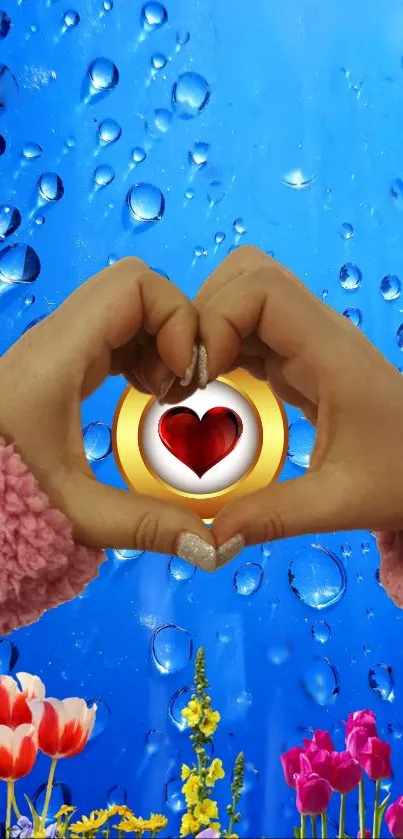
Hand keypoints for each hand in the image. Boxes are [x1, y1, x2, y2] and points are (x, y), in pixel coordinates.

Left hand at [0, 258, 215, 568]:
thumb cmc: (1, 493)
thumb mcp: (78, 512)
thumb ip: (147, 526)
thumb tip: (209, 544)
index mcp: (60, 355)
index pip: (135, 285)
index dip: (177, 317)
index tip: (185, 375)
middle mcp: (58, 337)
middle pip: (136, 287)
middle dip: (175, 326)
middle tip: (182, 383)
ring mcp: (60, 346)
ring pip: (127, 306)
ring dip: (161, 339)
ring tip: (166, 391)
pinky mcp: (64, 361)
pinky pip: (116, 331)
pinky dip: (144, 350)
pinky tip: (148, 391)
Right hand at [196, 246, 402, 562]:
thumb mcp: (341, 502)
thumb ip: (273, 516)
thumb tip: (211, 538)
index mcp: (332, 354)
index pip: (261, 288)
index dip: (216, 319)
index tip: (199, 377)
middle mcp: (318, 335)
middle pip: (247, 275)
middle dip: (203, 313)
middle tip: (187, 374)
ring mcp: (309, 343)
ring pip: (245, 297)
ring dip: (208, 330)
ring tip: (192, 383)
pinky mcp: (301, 360)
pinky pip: (250, 331)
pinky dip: (221, 349)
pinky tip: (210, 388)